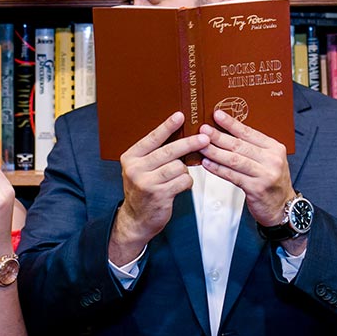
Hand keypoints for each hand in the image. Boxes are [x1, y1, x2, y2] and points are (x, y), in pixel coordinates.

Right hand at [110, 112, 207, 264]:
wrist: (136, 219)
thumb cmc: (143, 189)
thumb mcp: (141, 168)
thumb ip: (154, 154)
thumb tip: (180, 135)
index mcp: (131, 157)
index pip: (152, 138)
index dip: (167, 126)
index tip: (180, 116)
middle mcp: (135, 169)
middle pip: (168, 151)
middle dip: (189, 143)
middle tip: (205, 138)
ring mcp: (146, 183)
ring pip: (178, 167)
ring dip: (184, 170)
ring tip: (179, 176)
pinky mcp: (159, 195)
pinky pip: (183, 181)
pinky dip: (186, 182)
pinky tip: (180, 186)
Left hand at [198, 110, 293, 227]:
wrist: (283, 206)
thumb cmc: (272, 181)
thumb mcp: (269, 160)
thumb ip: (253, 148)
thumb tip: (227, 133)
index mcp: (274, 148)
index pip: (249, 132)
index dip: (231, 123)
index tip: (217, 115)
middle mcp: (272, 159)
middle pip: (240, 145)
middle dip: (218, 136)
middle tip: (203, 130)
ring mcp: (265, 174)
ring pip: (235, 160)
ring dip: (215, 152)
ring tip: (201, 146)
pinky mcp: (256, 188)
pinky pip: (232, 176)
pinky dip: (218, 169)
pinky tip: (207, 164)